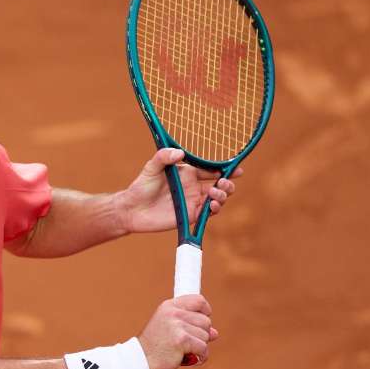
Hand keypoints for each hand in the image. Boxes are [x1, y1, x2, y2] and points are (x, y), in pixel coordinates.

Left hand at [116, 148, 239, 234]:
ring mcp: (193, 202)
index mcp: (188, 173)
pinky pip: (208, 213)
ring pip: (218, 198)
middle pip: (220, 184)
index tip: (236, 168)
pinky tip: (212, 204)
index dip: (226, 168)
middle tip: (224, 182)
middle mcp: (194, 187)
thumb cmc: (141, 187)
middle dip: (228, 183)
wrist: (132, 209)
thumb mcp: (151, 168)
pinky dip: (215, 208)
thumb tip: (180, 152)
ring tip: (215, 192)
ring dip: (223, 195)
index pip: (211, 169)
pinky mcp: (190, 216)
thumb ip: (163, 157)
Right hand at [137, 295, 218, 368]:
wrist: (139, 362)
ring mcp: (176, 325)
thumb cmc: (155, 348)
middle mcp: (173, 313)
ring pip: (206, 336)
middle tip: (186, 344)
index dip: (205, 312)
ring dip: (199, 348)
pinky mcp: (181, 340)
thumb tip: (215, 333)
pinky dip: (200, 357)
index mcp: (169, 307)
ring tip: (184, 352)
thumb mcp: (170, 331)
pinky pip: (203, 348)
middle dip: (201, 335)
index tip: (201, 322)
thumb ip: (191, 327)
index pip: (198, 300)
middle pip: (206, 321)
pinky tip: (189, 359)